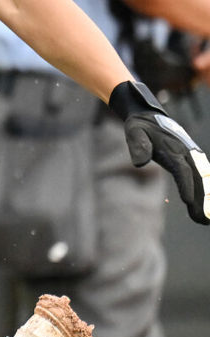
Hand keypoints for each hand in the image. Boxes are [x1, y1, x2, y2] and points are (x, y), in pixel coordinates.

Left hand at [109, 80, 209, 224]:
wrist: (149, 116)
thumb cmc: (140, 127)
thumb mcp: (134, 132)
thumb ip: (138, 146)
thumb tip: (139, 163)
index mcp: (173, 149)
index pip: (182, 170)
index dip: (186, 185)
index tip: (189, 202)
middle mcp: (187, 154)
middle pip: (199, 178)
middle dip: (204, 199)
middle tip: (204, 219)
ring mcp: (192, 157)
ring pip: (204, 180)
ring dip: (208, 199)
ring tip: (206, 220)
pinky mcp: (193, 161)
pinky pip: (204, 178)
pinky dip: (208, 192)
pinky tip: (207, 209)